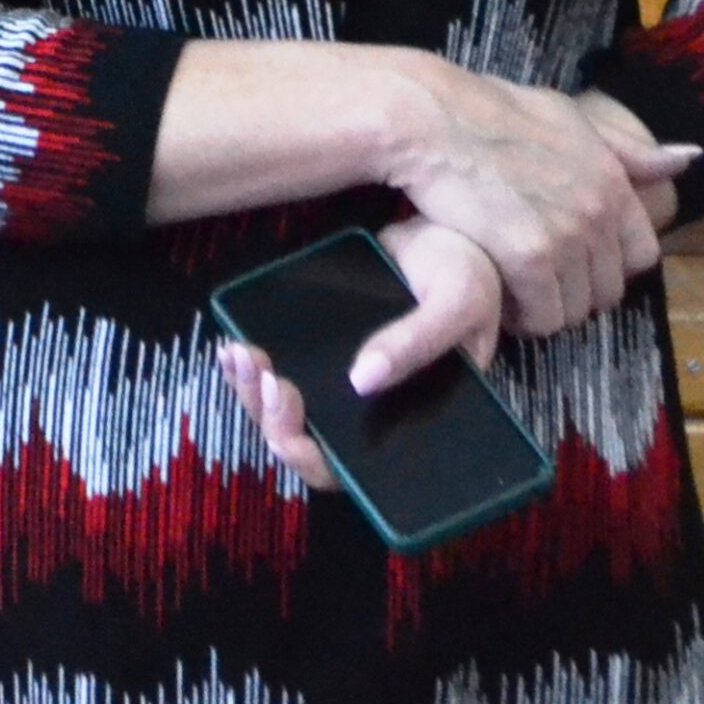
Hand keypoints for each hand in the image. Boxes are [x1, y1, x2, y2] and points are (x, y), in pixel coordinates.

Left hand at [214, 217, 504, 489]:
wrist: (451, 232)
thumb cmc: (472, 275)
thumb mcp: (457, 303)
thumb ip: (417, 341)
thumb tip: (361, 380)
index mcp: (413, 421)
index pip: (355, 470)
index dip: (314, 459)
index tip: (288, 429)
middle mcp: (372, 412)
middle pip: (308, 442)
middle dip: (272, 418)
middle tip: (262, 374)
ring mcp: (341, 383)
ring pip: (285, 411)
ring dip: (252, 392)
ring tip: (239, 355)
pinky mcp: (321, 350)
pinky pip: (279, 372)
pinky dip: (250, 367)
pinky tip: (231, 346)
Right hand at [383, 55, 696, 338]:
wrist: (431, 119)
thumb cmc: (488, 112)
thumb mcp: (566, 118)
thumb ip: (625, 148)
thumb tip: (686, 158)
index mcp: (613, 179)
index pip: (641, 254)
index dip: (605, 263)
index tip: (570, 259)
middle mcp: (600, 209)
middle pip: (608, 289)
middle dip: (574, 289)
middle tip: (533, 275)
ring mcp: (567, 234)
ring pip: (576, 309)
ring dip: (545, 306)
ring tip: (513, 285)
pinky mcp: (529, 256)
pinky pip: (542, 316)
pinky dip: (521, 316)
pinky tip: (498, 292)